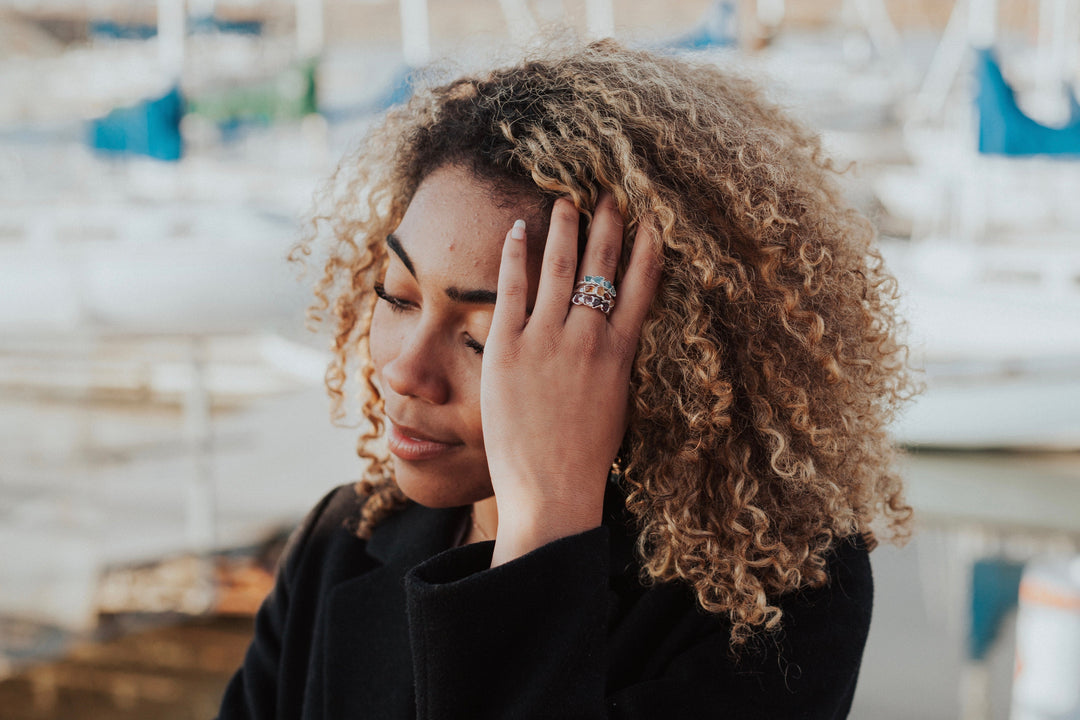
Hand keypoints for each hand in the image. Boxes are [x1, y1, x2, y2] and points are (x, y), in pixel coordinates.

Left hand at [481, 193, 661, 565]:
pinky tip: (517, 229)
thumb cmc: (586, 458)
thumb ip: (611, 364)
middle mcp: (589, 338)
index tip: (649, 221)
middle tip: (609, 195)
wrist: (552, 489)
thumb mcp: (614, 404)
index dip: (645, 249)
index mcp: (620, 353)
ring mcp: (547, 341)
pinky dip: (516, 255)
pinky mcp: (508, 348)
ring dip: (564, 228)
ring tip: (564, 200)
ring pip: (560, 268)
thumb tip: (608, 335)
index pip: (640, 287)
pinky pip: (512, 289)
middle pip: (603, 267)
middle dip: (608, 226)